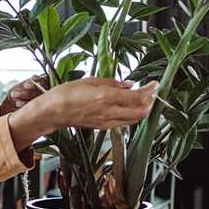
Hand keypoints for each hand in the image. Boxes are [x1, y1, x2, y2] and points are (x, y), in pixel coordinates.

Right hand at [6, 77, 158, 150]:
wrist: (53, 112)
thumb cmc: (67, 93)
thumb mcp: (91, 81)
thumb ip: (112, 83)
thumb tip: (129, 84)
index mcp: (107, 97)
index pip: (138, 97)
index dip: (150, 91)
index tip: (155, 84)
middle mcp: (110, 112)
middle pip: (141, 111)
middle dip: (150, 102)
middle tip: (151, 91)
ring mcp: (107, 122)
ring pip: (134, 119)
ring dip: (142, 110)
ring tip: (143, 99)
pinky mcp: (103, 127)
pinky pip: (123, 122)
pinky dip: (131, 115)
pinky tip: (128, 106)